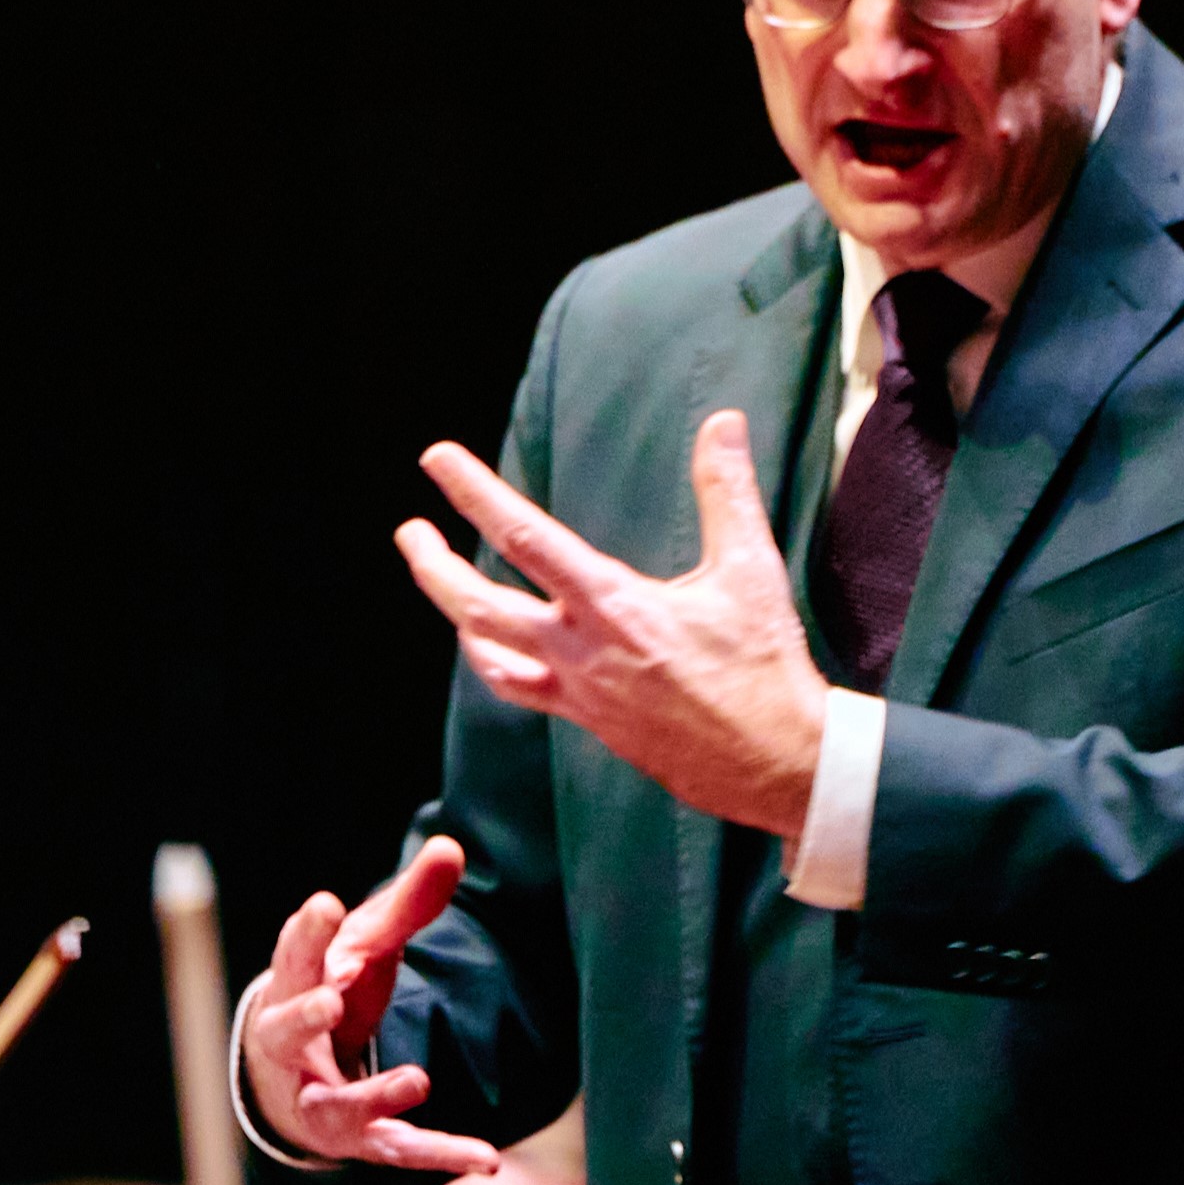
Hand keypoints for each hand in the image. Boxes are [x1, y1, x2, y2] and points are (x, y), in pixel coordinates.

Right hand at [240, 838, 500, 1174]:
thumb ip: (407, 904)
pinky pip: (399, 1150)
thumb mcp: (366, 947)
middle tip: (330, 1002)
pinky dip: (442, 1154)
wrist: (292, 1080)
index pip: (293, 958)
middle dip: (305, 1016)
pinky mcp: (361, 1139)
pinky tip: (487, 1159)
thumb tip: (451, 846)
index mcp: (294, 988)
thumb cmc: (333, 993)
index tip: (325, 905)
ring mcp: (321, 1100)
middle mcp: (294, 1049)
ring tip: (415, 1079)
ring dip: (370, 1096)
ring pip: (334, 1106)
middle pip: (286, 1032)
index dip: (307, 935)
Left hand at [399, 415, 827, 838]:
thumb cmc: (764, 667)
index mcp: (614, 606)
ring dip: (454, 610)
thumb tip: (722, 422)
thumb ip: (726, 491)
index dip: (475, 494)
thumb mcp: (750, 570)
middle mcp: (582, 650)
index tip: (437, 460)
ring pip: (488, 650)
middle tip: (409, 530)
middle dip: (433, 565)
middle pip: (478, 606)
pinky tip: (485, 644)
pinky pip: (519, 689)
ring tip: (437, 576)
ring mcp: (579, 692)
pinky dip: (491, 660)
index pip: (525, 537)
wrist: (774, 762)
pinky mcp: (587, 721)